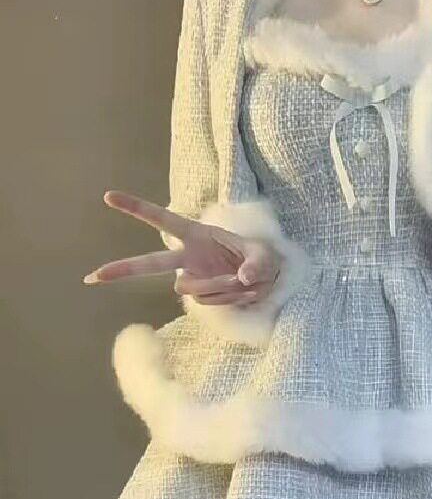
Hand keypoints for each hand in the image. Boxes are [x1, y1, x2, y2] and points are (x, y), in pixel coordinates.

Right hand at [82, 190, 281, 305]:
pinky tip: (241, 291)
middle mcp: (189, 257)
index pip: (162, 219)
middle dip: (122, 269)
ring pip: (189, 288)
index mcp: (197, 234)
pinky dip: (227, 298)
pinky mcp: (203, 296)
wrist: (269, 280)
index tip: (109, 197)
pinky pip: (208, 302)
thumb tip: (244, 278)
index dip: (137, 208)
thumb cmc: (264, 258)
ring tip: (242, 280)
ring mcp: (194, 278)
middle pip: (150, 264)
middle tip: (93, 276)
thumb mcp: (265, 255)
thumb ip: (257, 263)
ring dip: (218, 286)